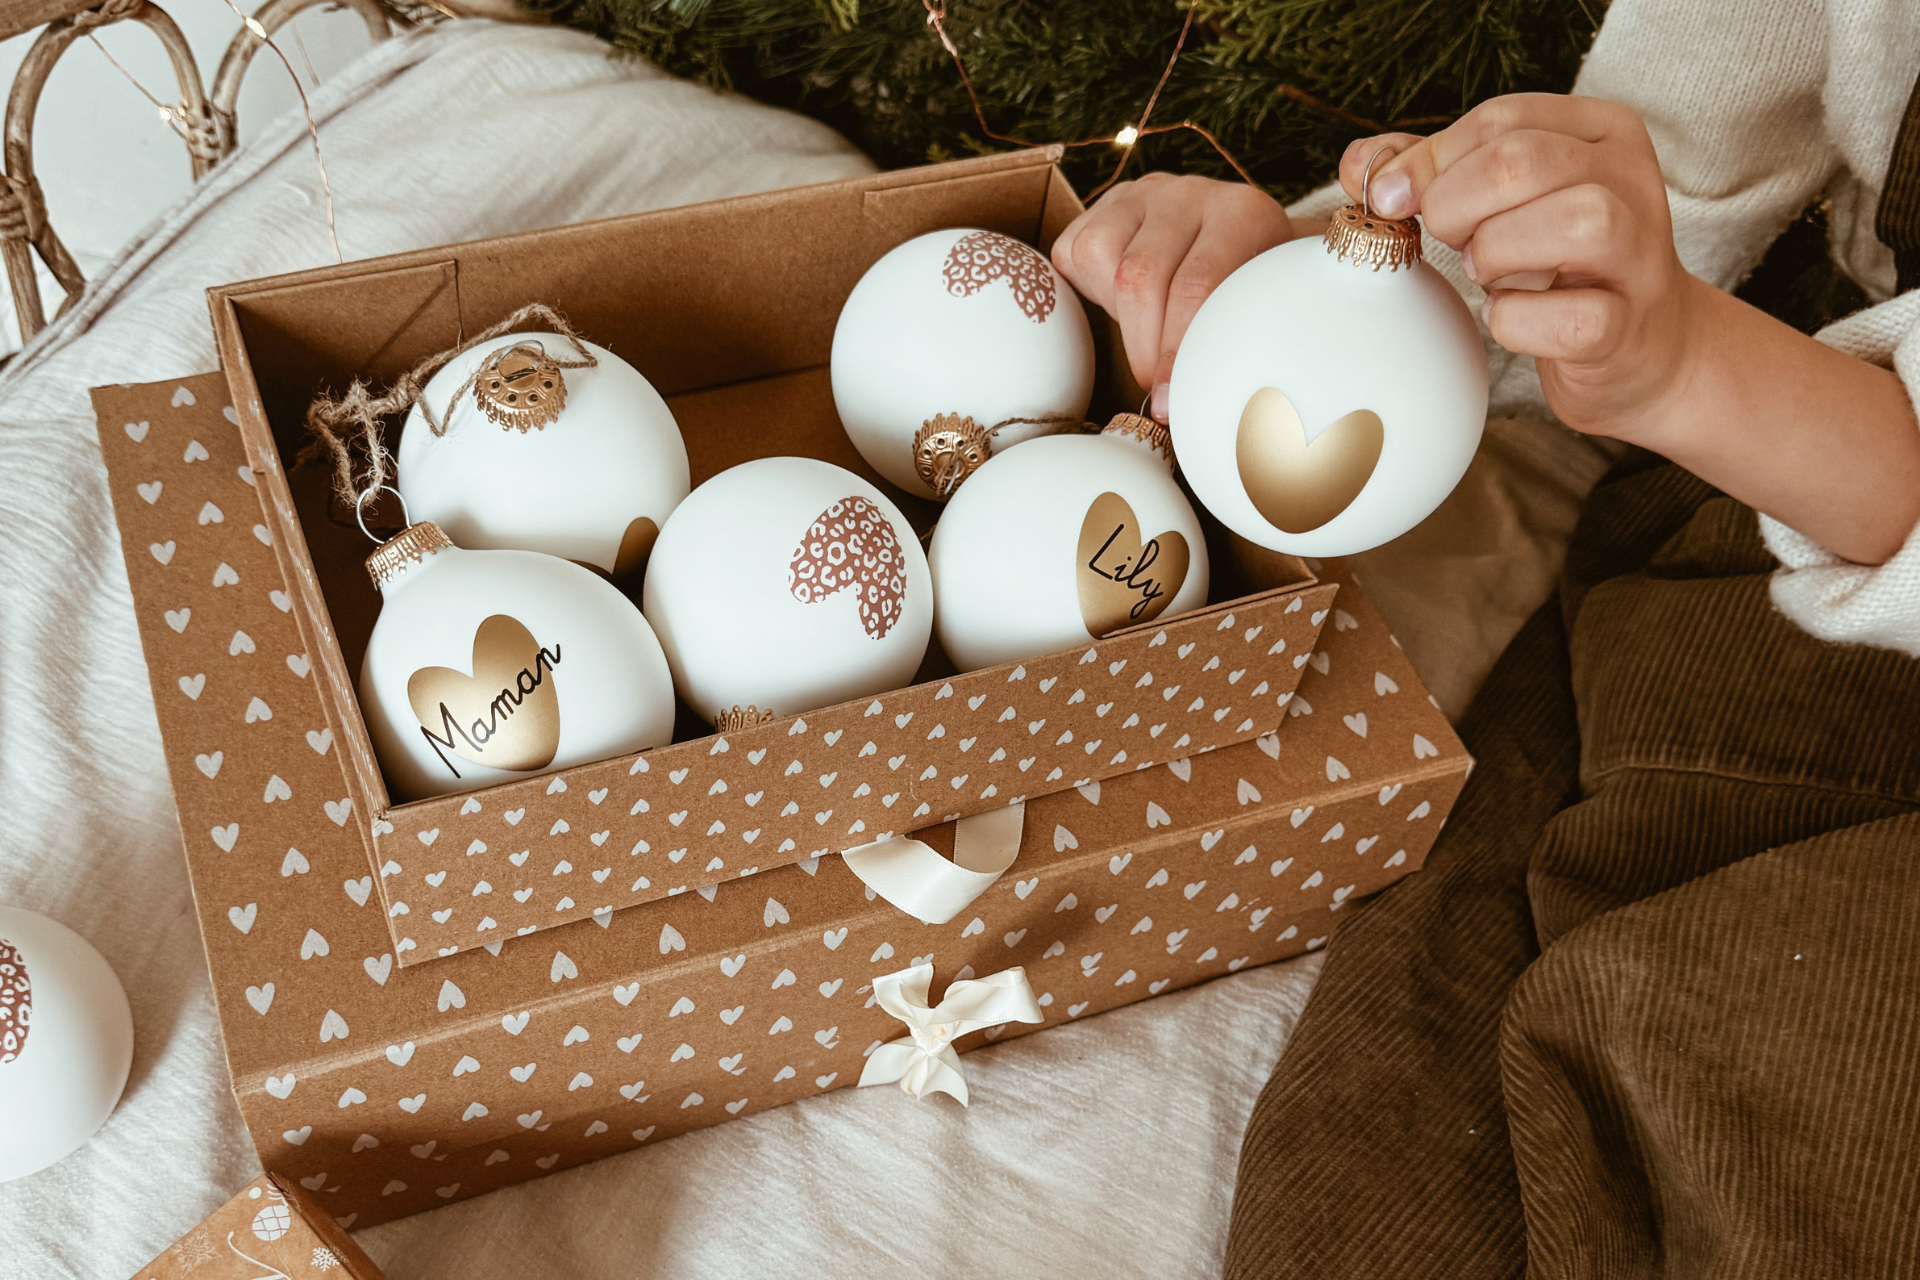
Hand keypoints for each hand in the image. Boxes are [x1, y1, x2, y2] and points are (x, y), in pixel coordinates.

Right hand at [1052, 172, 1293, 421]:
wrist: (1243, 249)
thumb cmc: (1250, 295)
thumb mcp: (1259, 313)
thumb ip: (1237, 344)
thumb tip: (1201, 411)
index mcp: (1243, 214)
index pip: (1196, 285)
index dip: (1174, 350)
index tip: (1168, 401)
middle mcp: (1191, 194)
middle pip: (1140, 275)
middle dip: (1140, 347)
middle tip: (1151, 391)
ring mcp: (1145, 194)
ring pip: (1098, 254)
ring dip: (1115, 314)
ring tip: (1143, 337)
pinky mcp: (1106, 203)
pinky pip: (1074, 249)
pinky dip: (1089, 290)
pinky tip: (1122, 306)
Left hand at [1339, 93, 1694, 441]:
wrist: (1644, 348)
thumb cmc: (1560, 268)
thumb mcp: (1504, 203)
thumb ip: (1435, 173)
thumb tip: (1359, 164)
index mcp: (1600, 131)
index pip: (1500, 118)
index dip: (1431, 161)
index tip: (1394, 200)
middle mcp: (1631, 178)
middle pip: (1520, 162)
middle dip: (1456, 207)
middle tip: (1454, 243)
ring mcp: (1640, 252)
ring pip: (1567, 223)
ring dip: (1494, 255)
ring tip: (1489, 275)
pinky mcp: (1628, 325)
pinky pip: (1565, 318)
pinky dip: (1516, 322)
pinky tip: (1509, 317)